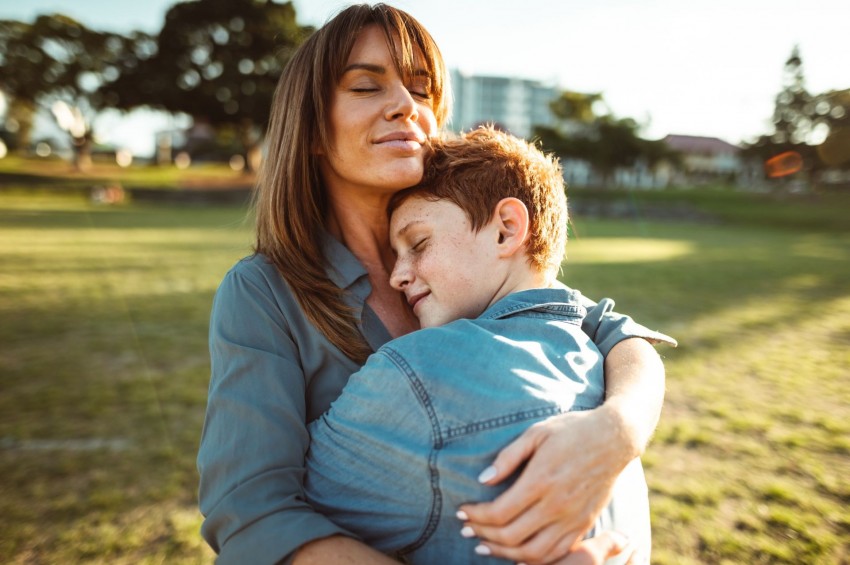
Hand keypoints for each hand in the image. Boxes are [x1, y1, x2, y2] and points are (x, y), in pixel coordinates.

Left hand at [457, 407, 634, 563]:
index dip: (476, 516)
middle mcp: (557, 504)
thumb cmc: (572, 430)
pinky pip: (556, 553)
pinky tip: (517, 553)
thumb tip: (483, 479)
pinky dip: (533, 559)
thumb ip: (509, 457)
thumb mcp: (537, 432)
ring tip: (484, 545)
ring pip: (533, 552)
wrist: (615, 438)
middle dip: (482, 534)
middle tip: (466, 529)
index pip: (499, 512)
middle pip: (511, 536)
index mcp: (542, 480)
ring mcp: (573, 518)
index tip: (462, 511)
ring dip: (503, 553)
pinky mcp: (584, 524)